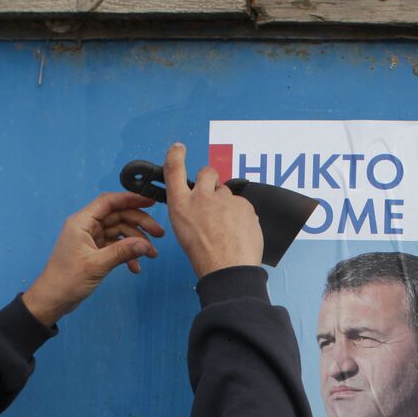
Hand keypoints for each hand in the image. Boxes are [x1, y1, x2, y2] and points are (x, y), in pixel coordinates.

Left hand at [23, 192, 163, 326]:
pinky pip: (116, 246)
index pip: (109, 202)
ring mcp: (91, 238)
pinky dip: (127, 254)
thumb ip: (122, 252)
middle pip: (119, 216)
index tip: (150, 201)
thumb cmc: (66, 280)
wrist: (53, 299)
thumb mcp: (97, 265)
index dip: (131, 199)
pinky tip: (135, 267)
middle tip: (159, 234)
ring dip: (137, 242)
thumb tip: (145, 245)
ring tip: (152, 254)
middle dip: (140, 224)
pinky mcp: (95, 251)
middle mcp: (87, 226)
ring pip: (120, 232)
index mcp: (82, 222)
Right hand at [163, 143, 262, 277]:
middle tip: (214, 199)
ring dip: (227, 203)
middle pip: (207, 172)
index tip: (179, 148)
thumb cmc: (205, 256)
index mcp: (181, 205)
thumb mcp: (185, 231)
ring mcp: (224, 199)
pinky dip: (242, 216)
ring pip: (227, 192)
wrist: (227, 268)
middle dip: (211, 179)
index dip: (176, 155)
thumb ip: (192, 211)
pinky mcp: (243, 204)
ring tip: (227, 227)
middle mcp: (201, 197)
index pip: (174, 170)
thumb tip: (203, 206)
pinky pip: (243, 205)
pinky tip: (238, 231)